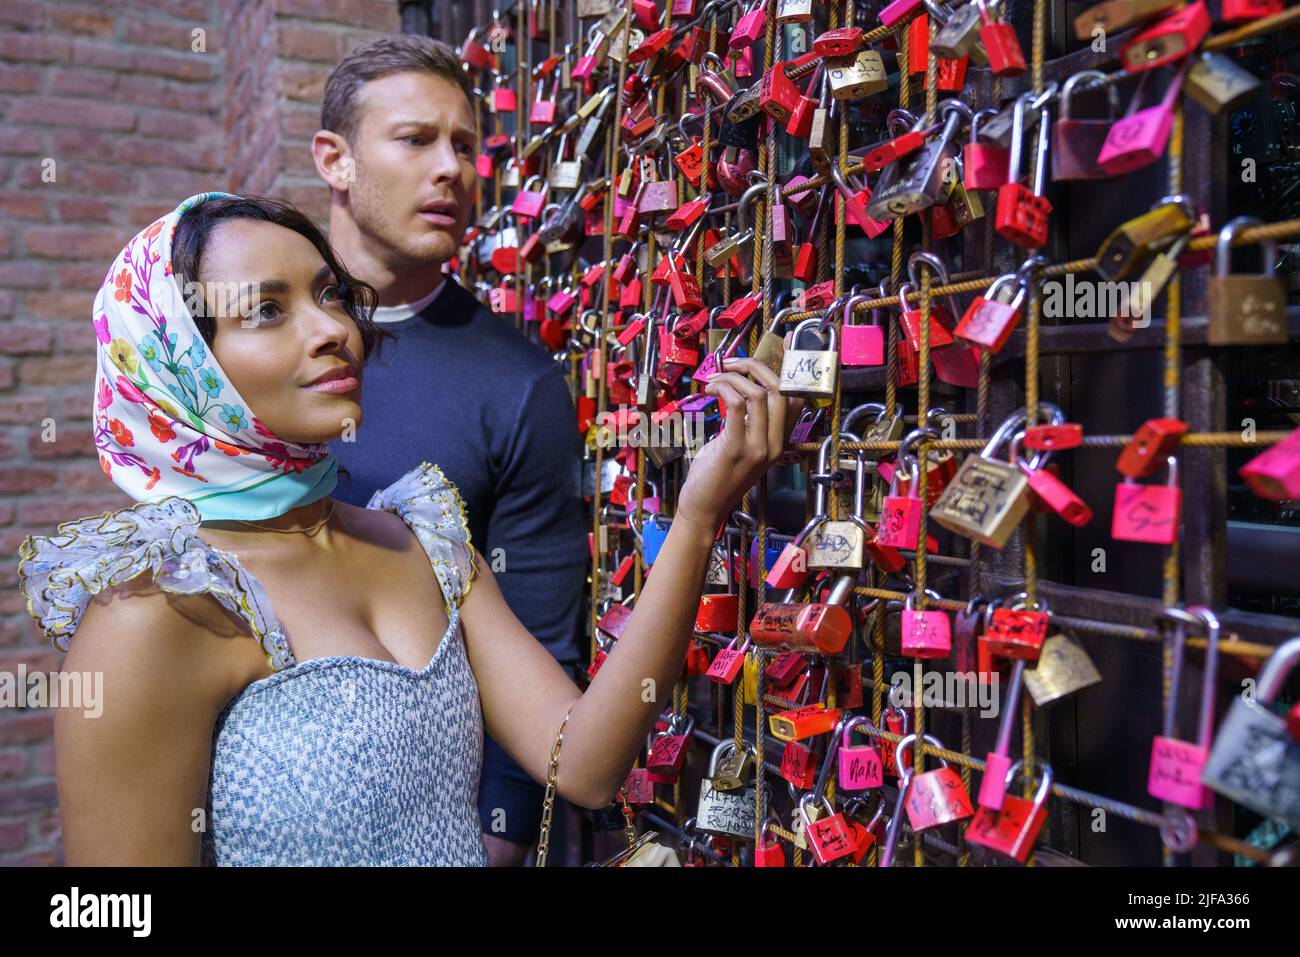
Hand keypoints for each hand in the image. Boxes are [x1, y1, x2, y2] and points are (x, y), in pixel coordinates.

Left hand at [675, 357, 803, 529]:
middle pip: (780, 390)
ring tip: (715, 379)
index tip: (782, 346)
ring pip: (760, 394)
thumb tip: (743, 390)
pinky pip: (736, 405)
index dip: (790, 369)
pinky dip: (724, 388)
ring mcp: (757, 448)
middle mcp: (774, 444)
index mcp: (779, 442)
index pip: (796, 399)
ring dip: (734, 378)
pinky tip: (712, 389)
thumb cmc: (718, 476)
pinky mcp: (735, 449)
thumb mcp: (742, 446)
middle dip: (756, 366)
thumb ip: (748, 422)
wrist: (705, 507)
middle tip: (733, 363)